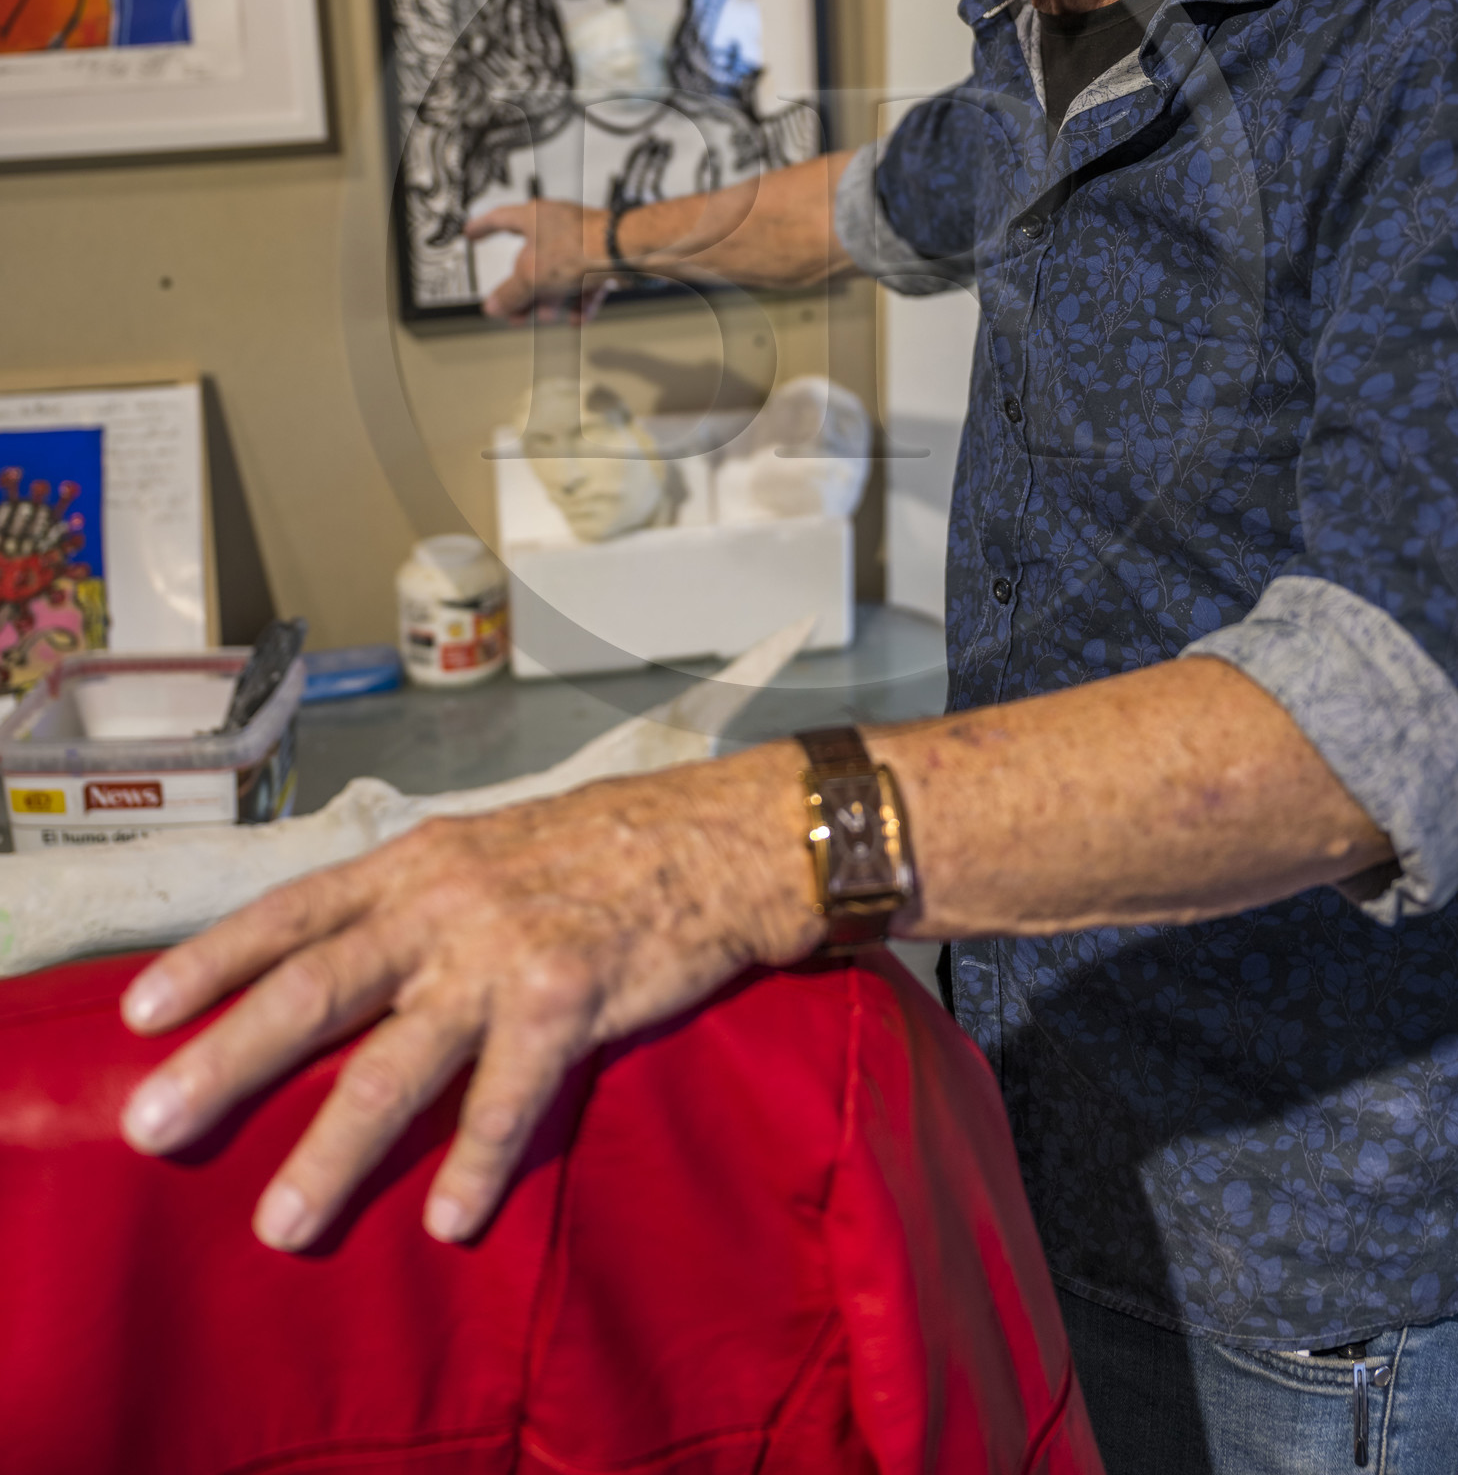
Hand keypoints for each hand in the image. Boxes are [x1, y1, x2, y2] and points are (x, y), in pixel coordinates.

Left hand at [119, 750, 815, 1249]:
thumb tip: (340, 959)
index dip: (210, 959)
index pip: (291, 910)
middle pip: (313, 988)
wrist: (716, 837)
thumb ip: (416, 899)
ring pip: (395, 1064)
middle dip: (225, 1059)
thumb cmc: (601, 848)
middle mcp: (444, 903)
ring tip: (283, 1222)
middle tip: (155, 1123)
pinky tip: (448, 1220)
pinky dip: (474, 1165)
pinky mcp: (566, 999)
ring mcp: (502, 952)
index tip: (138, 1012)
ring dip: (332, 1150)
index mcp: (416, 862)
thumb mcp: (488, 847)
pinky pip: (506, 1099)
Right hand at [464, 198, 597, 320]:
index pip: (499, 218)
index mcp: (534, 217)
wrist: (624, 252)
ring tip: (544, 317)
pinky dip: (578, 300)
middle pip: (531, 259)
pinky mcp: (602, 256)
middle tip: (513, 309)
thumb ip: (510, 294)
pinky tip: (576, 318)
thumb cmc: (577, 248)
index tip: (471, 234)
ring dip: (550, 298)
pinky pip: (584, 281)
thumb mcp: (530, 276)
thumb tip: (492, 306)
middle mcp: (557, 225)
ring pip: (558, 273)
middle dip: (522, 289)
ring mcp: (582, 240)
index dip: (482, 227)